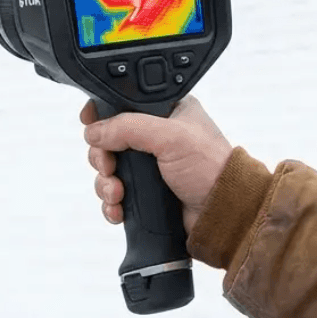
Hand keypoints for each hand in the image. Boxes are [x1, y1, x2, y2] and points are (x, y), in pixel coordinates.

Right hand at [82, 96, 234, 232]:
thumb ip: (129, 127)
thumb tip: (93, 131)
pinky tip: (119, 209)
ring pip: (107, 170)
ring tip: (118, 194)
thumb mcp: (171, 136)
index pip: (122, 105)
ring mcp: (148, 166)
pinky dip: (111, 203)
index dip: (102, 115)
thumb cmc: (211, 168)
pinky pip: (114, 195)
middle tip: (110, 168)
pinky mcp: (145, 192)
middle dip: (102, 158)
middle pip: (107, 141)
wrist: (224, 212)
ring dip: (106, 184)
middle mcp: (154, 137)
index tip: (92, 127)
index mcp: (164, 112)